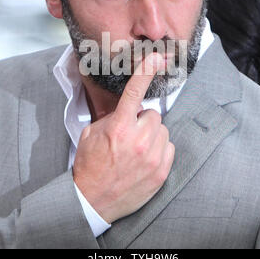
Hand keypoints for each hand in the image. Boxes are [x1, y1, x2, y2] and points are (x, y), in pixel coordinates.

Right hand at [73, 54, 174, 223]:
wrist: (93, 200)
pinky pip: (169, 147)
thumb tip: (128, 108)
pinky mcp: (161, 171)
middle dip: (142, 121)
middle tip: (130, 134)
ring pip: (162, 130)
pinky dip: (159, 150)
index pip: (134, 92)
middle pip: (153, 115)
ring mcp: (152, 157)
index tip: (154, 58)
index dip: (145, 72)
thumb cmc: (90, 165)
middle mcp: (138, 140)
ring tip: (137, 149)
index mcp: (118, 127)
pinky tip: (145, 159)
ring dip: (152, 135)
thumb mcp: (91, 135)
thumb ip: (111, 117)